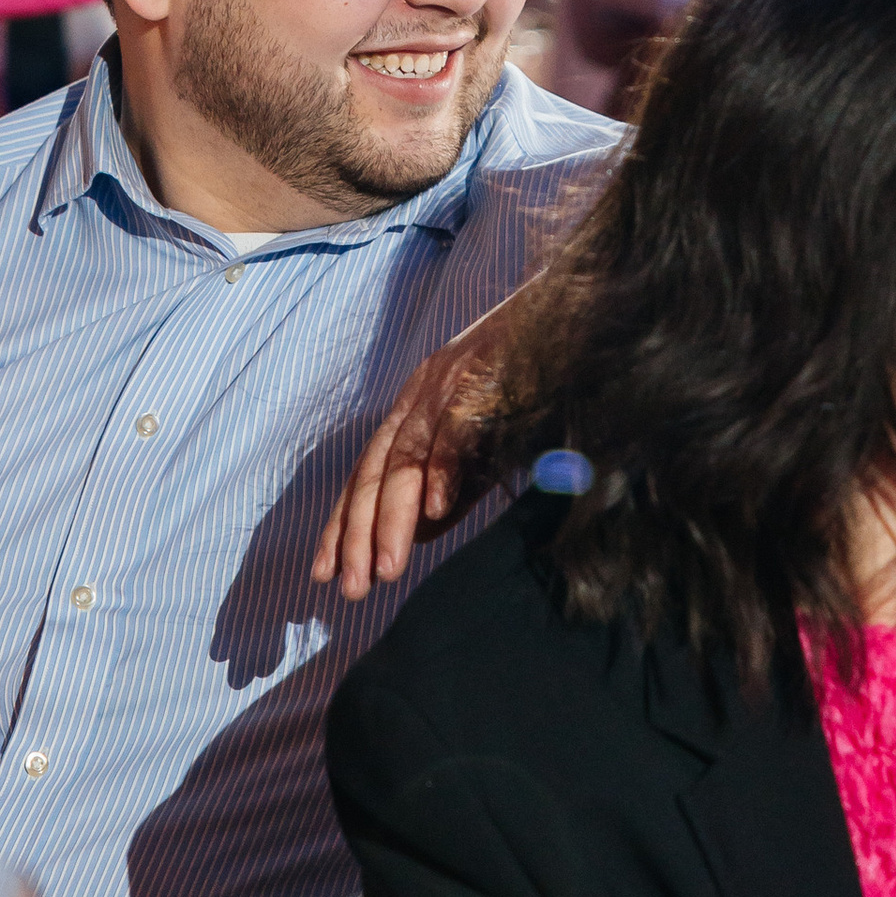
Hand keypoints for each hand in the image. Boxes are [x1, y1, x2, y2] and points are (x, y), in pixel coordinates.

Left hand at [312, 296, 517, 599]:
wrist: (571, 307)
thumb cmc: (530, 376)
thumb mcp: (484, 439)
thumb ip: (452, 483)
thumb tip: (419, 530)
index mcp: (415, 406)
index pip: (366, 472)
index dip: (343, 522)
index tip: (325, 573)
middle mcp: (420, 394)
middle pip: (376, 471)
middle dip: (359, 533)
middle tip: (351, 588)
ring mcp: (448, 384)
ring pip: (406, 458)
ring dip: (392, 518)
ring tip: (386, 569)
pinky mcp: (481, 378)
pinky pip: (454, 428)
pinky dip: (442, 469)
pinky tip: (434, 512)